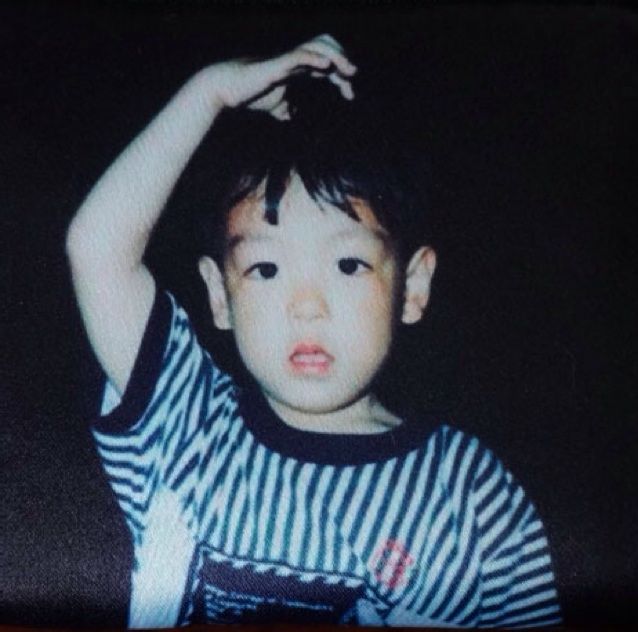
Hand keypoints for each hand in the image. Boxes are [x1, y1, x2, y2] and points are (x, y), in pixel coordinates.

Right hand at [203, 34, 356, 118]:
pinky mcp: (277, 64)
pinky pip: (298, 55)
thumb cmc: (249, 94)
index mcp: (298, 70)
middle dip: (343, 61)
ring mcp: (287, 60)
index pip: (327, 68)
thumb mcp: (274, 105)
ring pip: (317, 47)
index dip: (341, 79)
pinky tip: (325, 65)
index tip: (350, 95)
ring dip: (336, 56)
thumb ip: (285, 108)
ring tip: (348, 70)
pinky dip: (313, 58)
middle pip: (327, 50)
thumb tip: (290, 116)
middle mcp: (295, 61)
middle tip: (353, 78)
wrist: (228, 89)